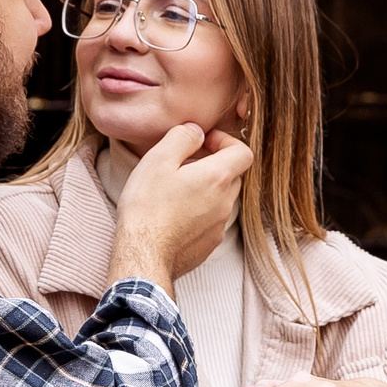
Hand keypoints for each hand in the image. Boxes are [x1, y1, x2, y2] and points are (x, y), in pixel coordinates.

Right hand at [109, 124, 252, 292]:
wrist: (144, 255)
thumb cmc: (147, 207)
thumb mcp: (158, 160)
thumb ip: (182, 138)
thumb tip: (196, 131)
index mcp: (218, 178)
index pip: (243, 152)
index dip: (226, 141)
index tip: (204, 142)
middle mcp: (225, 202)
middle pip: (232, 175)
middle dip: (214, 164)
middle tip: (185, 164)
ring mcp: (219, 226)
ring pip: (221, 199)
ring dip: (206, 189)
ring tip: (176, 190)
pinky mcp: (209, 244)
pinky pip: (211, 220)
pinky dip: (199, 212)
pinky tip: (174, 215)